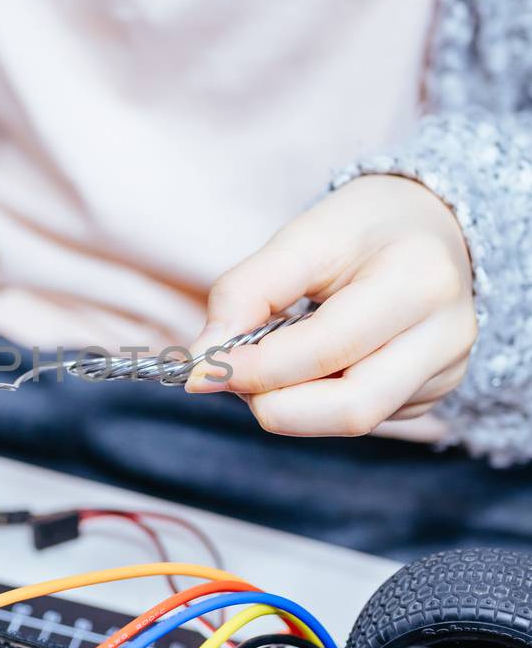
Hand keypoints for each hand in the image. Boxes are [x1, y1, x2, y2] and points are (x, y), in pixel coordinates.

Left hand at [186, 175, 476, 436]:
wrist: (432, 225)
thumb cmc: (365, 226)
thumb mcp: (302, 236)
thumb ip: (246, 293)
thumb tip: (202, 358)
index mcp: (418, 282)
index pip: (327, 349)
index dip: (257, 368)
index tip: (201, 368)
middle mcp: (446, 336)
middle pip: (351, 409)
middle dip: (273, 402)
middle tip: (227, 376)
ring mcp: (446, 373)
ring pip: (353, 422)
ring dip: (291, 403)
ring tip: (267, 360)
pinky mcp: (431, 394)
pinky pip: (362, 416)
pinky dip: (317, 399)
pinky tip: (310, 361)